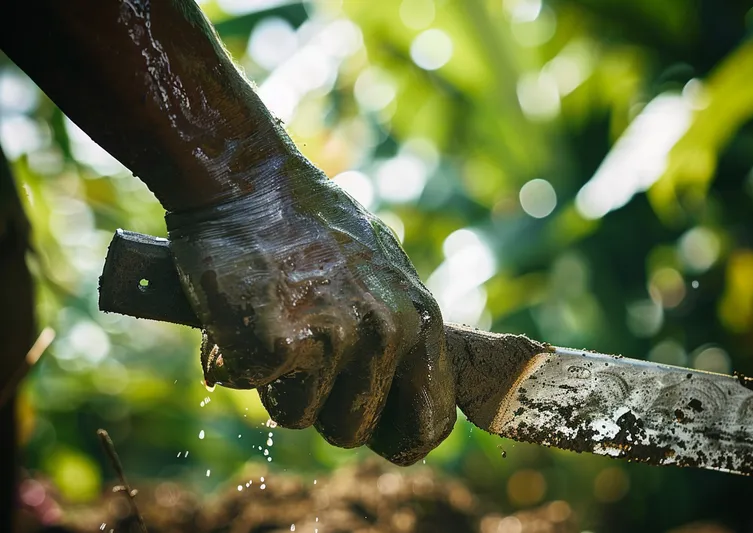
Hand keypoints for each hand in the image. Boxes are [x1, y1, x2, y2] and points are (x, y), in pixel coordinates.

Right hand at [166, 157, 455, 464]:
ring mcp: (335, 339)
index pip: (430, 422)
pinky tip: (238, 314)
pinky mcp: (280, 343)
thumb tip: (412, 392)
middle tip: (299, 348)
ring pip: (296, 416)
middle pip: (352, 431)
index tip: (371, 429)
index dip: (396, 436)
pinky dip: (232, 360)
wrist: (251, 181)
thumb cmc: (313, 226)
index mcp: (420, 318)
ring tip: (271, 320)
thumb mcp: (384, 270)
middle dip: (320, 404)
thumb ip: (402, 329)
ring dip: (275, 383)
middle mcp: (387, 333)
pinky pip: (249, 385)